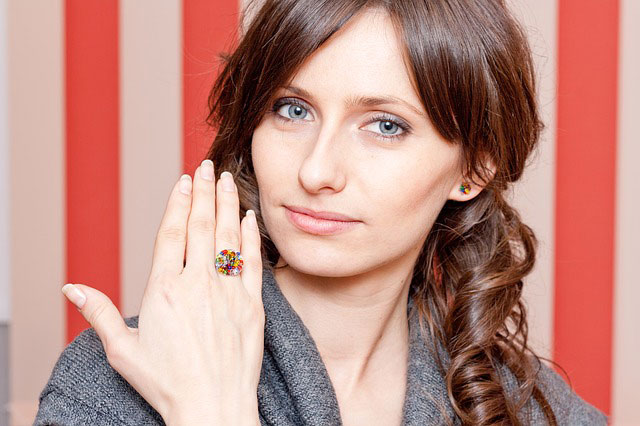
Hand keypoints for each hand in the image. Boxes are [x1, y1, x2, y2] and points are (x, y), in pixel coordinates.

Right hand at [61, 159, 264, 424]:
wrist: (213, 408)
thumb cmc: (167, 384)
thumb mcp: (123, 350)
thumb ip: (99, 314)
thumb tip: (72, 289)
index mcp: (164, 290)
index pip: (171, 233)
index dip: (178, 202)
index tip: (183, 181)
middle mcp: (197, 284)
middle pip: (201, 225)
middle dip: (203, 191)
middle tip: (206, 165)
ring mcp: (228, 292)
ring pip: (228, 236)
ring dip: (227, 204)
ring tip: (227, 178)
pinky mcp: (252, 305)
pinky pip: (251, 261)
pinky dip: (249, 236)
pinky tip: (248, 217)